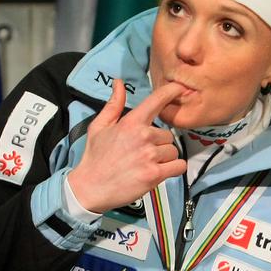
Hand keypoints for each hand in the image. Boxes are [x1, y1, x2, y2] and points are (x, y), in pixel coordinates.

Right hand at [68, 79, 186, 212]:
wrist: (90, 188)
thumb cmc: (95, 157)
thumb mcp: (99, 127)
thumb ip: (114, 105)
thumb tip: (119, 83)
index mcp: (131, 123)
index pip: (156, 101)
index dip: (171, 92)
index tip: (180, 88)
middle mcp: (143, 136)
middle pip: (168, 135)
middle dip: (159, 144)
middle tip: (142, 153)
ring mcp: (150, 156)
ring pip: (174, 151)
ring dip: (165, 158)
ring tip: (147, 164)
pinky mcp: (155, 174)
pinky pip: (179, 166)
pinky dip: (173, 170)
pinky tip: (160, 172)